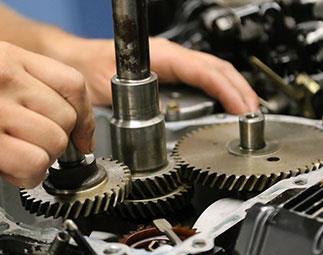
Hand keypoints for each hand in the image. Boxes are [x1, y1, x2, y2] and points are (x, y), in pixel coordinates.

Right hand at [0, 41, 93, 186]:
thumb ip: (26, 85)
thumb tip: (65, 110)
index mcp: (8, 58)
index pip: (72, 83)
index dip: (85, 114)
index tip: (82, 134)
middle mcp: (4, 79)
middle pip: (67, 117)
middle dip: (59, 141)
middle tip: (38, 147)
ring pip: (55, 142)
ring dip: (44, 159)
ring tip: (20, 158)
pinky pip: (35, 164)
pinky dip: (30, 176)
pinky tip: (13, 172)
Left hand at [43, 32, 257, 113]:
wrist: (77, 61)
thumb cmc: (90, 67)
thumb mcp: (111, 87)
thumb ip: (139, 103)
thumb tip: (163, 121)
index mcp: (163, 56)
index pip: (206, 71)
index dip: (228, 90)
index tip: (243, 108)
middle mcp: (171, 57)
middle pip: (217, 70)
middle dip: (240, 91)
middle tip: (253, 114)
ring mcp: (172, 65)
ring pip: (212, 74)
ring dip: (232, 91)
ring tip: (245, 112)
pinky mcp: (169, 74)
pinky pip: (201, 80)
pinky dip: (218, 92)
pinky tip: (222, 106)